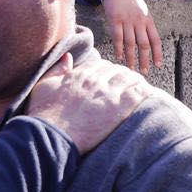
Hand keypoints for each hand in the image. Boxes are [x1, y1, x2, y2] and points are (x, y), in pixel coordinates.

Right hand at [26, 52, 149, 152]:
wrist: (51, 134)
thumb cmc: (43, 113)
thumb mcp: (44, 85)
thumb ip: (57, 69)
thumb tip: (67, 57)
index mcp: (80, 74)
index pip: (101, 65)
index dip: (107, 72)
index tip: (109, 79)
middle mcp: (96, 80)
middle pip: (117, 70)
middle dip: (122, 76)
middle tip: (126, 85)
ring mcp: (108, 93)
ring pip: (130, 78)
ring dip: (135, 82)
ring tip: (139, 89)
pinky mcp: (118, 108)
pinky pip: (138, 93)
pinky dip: (145, 91)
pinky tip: (149, 95)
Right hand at [100, 0, 161, 74]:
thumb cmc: (129, 0)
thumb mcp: (142, 10)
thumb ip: (144, 24)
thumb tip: (147, 41)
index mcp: (148, 19)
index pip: (155, 39)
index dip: (157, 53)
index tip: (158, 65)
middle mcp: (139, 21)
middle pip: (144, 44)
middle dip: (145, 60)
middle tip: (144, 71)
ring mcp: (127, 20)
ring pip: (131, 43)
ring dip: (131, 57)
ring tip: (131, 68)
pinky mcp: (115, 19)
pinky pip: (118, 37)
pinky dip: (119, 48)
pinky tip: (119, 57)